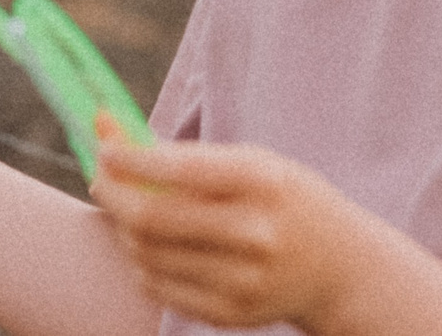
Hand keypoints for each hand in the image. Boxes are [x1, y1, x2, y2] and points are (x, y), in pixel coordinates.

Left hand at [90, 123, 367, 331]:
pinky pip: (160, 288)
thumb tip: (110, 128)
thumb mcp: (252, 163)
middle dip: (113, 193)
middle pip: (154, 217)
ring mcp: (245, 280)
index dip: (130, 160)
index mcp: (264, 182)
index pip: (180, 169)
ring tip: (127, 208)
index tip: (104, 149)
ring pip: (149, 255)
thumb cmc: (284, 200)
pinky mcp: (232, 313)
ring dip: (124, 228)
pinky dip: (142, 262)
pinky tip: (148, 245)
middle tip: (101, 178)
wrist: (340, 267)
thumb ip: (186, 154)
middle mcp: (256, 233)